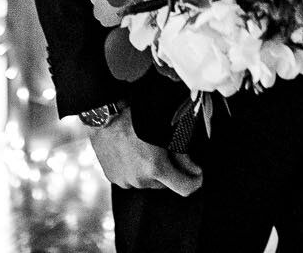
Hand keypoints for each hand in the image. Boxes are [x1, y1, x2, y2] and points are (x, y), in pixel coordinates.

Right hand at [85, 108, 202, 194]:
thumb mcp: (166, 134)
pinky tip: (133, 152)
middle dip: (169, 171)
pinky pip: (131, 179)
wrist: (106, 115)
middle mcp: (140, 180)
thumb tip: (196, 171)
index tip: (197, 175)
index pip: (184, 188)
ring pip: (147, 182)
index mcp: (155, 168)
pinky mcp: (113, 178)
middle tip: (164, 151)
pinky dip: (135, 170)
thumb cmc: (138, 118)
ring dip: (150, 171)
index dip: (194, 182)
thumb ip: (183, 156)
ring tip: (145, 149)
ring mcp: (124, 181)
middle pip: (164, 184)